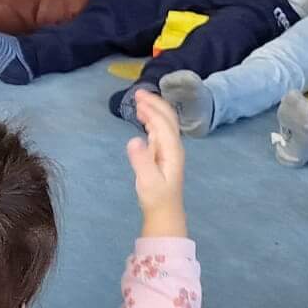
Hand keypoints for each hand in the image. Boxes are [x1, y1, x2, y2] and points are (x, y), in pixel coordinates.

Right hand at [126, 89, 186, 236]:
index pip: (163, 123)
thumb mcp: (147, 181)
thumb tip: (133, 139)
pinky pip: (159, 131)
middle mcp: (173, 147)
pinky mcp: (163, 154)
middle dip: (154, 103)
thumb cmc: (157, 198)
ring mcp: (169, 150)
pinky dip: (151, 120)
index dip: (152, 109)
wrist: (165, 213)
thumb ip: (141, 160)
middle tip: (137, 93)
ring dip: (153, 110)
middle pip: (167, 118)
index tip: (138, 98)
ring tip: (138, 101)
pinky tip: (143, 117)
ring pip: (164, 123)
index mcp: (172, 150)